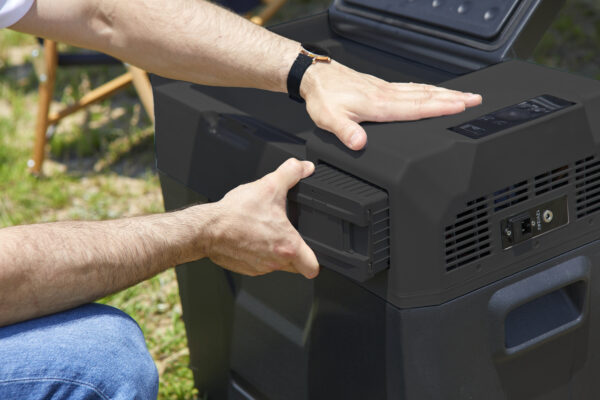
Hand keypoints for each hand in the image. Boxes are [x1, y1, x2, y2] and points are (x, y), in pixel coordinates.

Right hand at [206, 158, 319, 278]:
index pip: (313, 268)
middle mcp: (276, 261)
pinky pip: (259, 265)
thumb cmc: (235, 214)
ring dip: (275, 252)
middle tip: (287, 235)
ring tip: (266, 232)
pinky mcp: (246, 269)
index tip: (312, 250)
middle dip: (295, 253)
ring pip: (276, 265)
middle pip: (296, 267)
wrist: (207, 228)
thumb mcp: (269, 186)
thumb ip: (291, 173)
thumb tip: (303, 167)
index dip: (316, 260)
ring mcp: (260, 268)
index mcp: (288, 245)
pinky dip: (258, 253)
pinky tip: (252, 237)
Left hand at [301, 61, 482, 149]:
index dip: (440, 108)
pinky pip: (411, 87)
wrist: (317, 77)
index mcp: (379, 105)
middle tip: (476, 100)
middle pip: (426, 97)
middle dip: (452, 99)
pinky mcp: (381, 87)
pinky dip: (427, 89)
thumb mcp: (329, 119)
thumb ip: (346, 132)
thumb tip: (360, 144)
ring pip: (421, 90)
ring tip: (465, 96)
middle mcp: (386, 95)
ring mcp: (385, 89)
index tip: (461, 107)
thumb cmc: (323, 98)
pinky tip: (433, 92)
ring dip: (444, 93)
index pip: (416, 107)